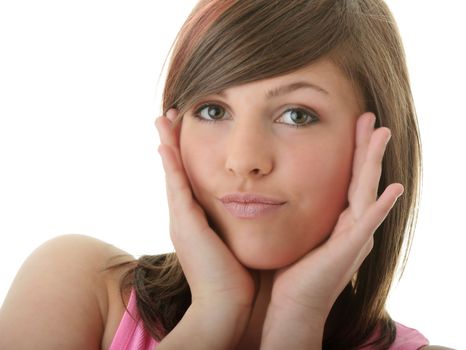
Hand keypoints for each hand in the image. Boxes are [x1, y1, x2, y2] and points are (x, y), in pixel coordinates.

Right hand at [155, 108, 255, 309]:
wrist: (225, 305)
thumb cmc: (236, 278)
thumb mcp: (235, 243)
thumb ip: (237, 226)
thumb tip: (254, 211)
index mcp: (196, 220)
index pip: (189, 178)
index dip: (186, 154)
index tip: (186, 130)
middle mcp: (183, 216)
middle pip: (176, 169)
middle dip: (172, 141)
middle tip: (169, 114)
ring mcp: (181, 219)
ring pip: (173, 173)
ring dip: (168, 144)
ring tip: (164, 118)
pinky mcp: (185, 224)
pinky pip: (177, 188)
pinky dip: (171, 166)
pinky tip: (167, 144)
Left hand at [261, 112, 403, 347]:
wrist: (293, 306)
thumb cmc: (292, 272)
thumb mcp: (298, 232)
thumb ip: (301, 212)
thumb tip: (282, 189)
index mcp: (340, 220)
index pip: (349, 177)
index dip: (352, 151)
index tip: (353, 124)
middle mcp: (352, 224)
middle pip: (362, 177)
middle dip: (366, 147)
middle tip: (370, 117)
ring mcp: (355, 237)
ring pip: (368, 191)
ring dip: (374, 162)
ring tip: (382, 134)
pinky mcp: (351, 249)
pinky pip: (368, 223)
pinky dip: (382, 206)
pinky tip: (395, 188)